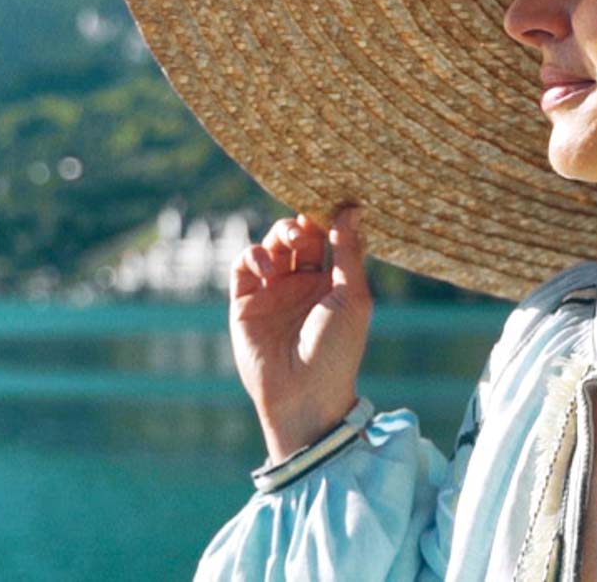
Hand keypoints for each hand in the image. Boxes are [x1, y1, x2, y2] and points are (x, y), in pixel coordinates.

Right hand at [228, 204, 373, 463]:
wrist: (304, 394)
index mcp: (333, 282)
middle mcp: (302, 284)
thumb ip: (348, 252)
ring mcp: (273, 292)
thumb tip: (352, 208)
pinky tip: (267, 264)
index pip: (328, 239)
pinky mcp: (245, 303)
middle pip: (299, 237)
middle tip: (309, 224)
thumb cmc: (337, 349)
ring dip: (280, 234)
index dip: (328, 220)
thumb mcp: (352, 296)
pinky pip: (244, 267)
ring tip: (291, 241)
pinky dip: (253, 255)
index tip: (333, 202)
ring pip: (271, 245)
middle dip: (304, 224)